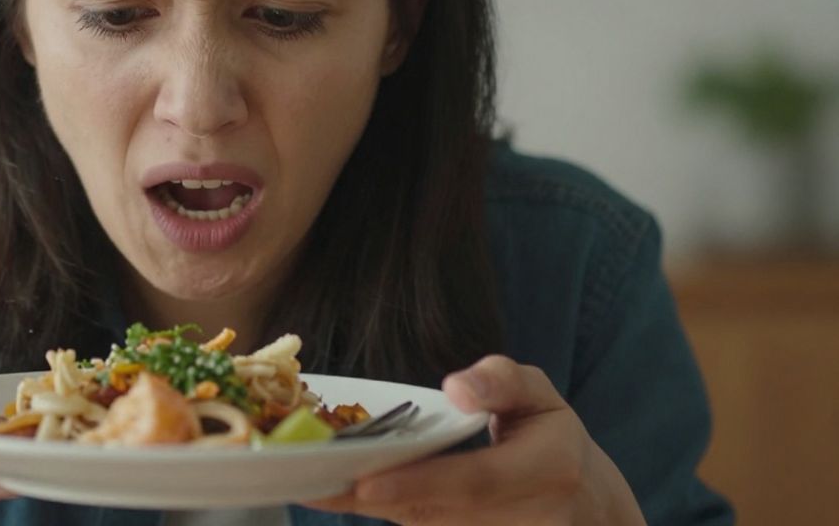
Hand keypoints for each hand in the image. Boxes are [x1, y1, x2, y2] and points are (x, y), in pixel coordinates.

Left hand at [306, 355, 644, 525]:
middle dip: (369, 497)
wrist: (585, 509)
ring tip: (307, 483)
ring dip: (362, 507)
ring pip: (421, 524)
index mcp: (548, 470)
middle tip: (309, 481)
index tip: (364, 484)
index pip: (474, 482)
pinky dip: (379, 509)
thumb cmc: (551, 438)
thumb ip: (502, 381)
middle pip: (434, 512)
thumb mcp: (540, 395)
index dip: (418, 484)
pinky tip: (332, 490)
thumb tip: (457, 387)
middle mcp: (525, 518)